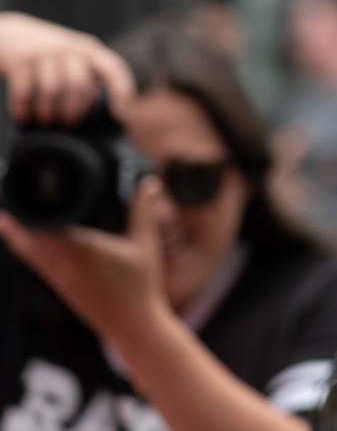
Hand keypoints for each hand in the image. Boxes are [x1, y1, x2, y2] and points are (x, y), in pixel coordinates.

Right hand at [0, 13, 134, 123]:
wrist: (12, 35)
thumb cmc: (50, 56)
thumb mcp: (74, 59)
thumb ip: (90, 77)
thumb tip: (108, 114)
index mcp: (90, 50)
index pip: (114, 69)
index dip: (122, 92)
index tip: (123, 116)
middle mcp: (71, 48)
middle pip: (80, 86)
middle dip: (76, 111)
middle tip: (70, 124)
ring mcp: (45, 52)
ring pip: (52, 91)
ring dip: (49, 113)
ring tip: (47, 121)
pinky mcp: (22, 59)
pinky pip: (25, 92)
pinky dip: (24, 109)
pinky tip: (25, 117)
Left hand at [0, 177, 170, 341]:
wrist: (132, 325)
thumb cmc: (140, 286)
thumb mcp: (146, 244)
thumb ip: (144, 211)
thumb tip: (150, 183)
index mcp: (82, 249)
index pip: (46, 226)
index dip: (30, 211)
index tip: (23, 194)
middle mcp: (63, 264)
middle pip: (27, 240)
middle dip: (16, 221)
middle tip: (5, 204)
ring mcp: (58, 279)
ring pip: (28, 254)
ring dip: (17, 236)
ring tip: (6, 219)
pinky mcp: (60, 288)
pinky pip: (36, 265)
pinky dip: (28, 251)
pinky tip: (28, 244)